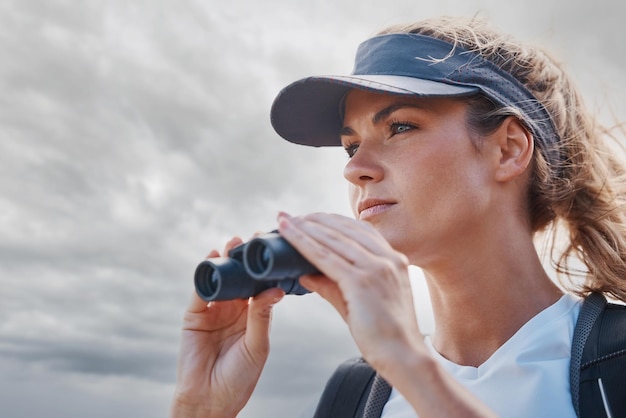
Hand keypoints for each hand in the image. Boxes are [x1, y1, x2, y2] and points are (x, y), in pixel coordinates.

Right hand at [171, 237, 284, 417]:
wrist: (209, 399)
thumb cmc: (239, 378)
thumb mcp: (257, 345)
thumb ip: (262, 316)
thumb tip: (276, 289)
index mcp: (253, 316)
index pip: (261, 286)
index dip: (266, 269)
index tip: (273, 249)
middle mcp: (234, 309)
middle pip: (241, 278)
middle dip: (246, 258)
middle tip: (254, 238)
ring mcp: (214, 311)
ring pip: (221, 279)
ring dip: (226, 260)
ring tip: (234, 242)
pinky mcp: (194, 315)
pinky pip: (200, 290)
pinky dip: (206, 273)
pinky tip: (212, 258)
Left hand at [277, 212, 424, 375]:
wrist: (405, 358)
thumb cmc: (385, 334)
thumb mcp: (359, 302)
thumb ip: (332, 285)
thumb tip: (305, 274)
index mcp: (393, 259)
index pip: (359, 230)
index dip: (332, 221)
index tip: (311, 217)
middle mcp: (387, 258)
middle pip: (344, 229)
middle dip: (314, 220)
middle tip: (291, 216)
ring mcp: (376, 268)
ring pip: (332, 239)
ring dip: (305, 227)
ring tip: (285, 221)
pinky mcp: (362, 282)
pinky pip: (325, 257)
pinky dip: (304, 243)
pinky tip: (289, 237)